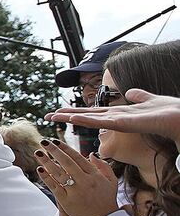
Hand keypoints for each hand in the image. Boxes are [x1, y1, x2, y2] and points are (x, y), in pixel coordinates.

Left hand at [36, 141, 118, 215]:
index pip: (77, 158)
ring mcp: (75, 191)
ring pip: (59, 173)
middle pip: (67, 163)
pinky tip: (40, 169)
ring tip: (38, 153)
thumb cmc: (106, 199)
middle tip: (44, 142)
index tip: (56, 141)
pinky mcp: (67, 201)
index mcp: (94, 175)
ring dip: (47, 162)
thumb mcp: (111, 181)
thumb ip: (103, 166)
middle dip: (54, 151)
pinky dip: (46, 178)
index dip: (65, 149)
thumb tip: (90, 154)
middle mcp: (85, 181)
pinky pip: (54, 187)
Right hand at [45, 88, 179, 147]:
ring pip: (90, 120)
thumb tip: (129, 91)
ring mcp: (119, 123)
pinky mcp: (124, 124)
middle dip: (66, 116)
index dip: (77, 111)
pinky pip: (101, 122)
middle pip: (87, 117)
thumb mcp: (150, 99)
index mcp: (121, 114)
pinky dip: (85, 120)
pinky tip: (73, 118)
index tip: (60, 112)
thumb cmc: (170, 112)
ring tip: (53, 116)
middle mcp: (117, 120)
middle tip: (47, 116)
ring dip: (70, 118)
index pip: (95, 112)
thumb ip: (139, 96)